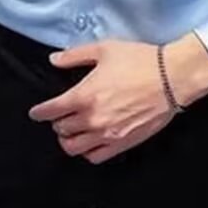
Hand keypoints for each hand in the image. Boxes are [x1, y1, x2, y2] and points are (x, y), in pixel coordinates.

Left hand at [28, 34, 207, 163]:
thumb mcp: (104, 50)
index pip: (51, 111)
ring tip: (71, 132)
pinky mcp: (123, 143)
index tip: (36, 112)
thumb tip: (54, 60)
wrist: (171, 78)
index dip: (40, 112)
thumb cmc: (139, 60)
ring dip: (68, 140)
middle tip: (59, 116)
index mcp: (84, 95)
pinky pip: (95, 157)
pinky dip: (87, 152)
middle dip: (56, 123)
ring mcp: (107, 134)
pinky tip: (89, 142)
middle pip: (61, 130)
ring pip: (74, 148)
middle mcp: (92, 119)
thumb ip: (75, 56)